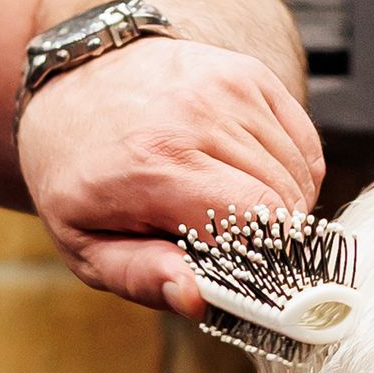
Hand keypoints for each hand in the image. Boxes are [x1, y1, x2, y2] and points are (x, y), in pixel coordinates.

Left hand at [18, 35, 325, 309]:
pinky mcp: (247, 74)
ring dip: (283, 206)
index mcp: (151, 165)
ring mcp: (226, 87)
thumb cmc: (79, 172)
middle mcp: (194, 116)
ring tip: (239, 215)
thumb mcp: (84, 242)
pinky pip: (302, 141)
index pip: (254, 220)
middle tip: (237, 249)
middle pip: (282, 198)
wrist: (71, 85)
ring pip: (298, 171)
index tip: (245, 277)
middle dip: (271, 239)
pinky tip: (255, 182)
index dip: (262, 259)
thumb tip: (196, 298)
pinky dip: (292, 172)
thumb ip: (139, 276)